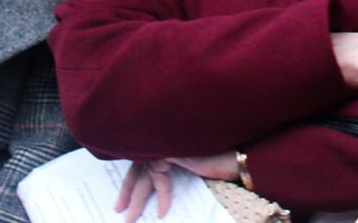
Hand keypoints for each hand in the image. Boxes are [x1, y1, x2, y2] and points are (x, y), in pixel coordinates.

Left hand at [114, 153, 238, 221]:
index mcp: (167, 146)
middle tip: (119, 209)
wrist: (238, 159)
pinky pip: (157, 176)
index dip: (131, 182)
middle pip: (137, 167)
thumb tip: (151, 191)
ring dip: (137, 197)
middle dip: (127, 190)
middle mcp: (164, 142)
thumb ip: (169, 173)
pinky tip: (162, 211)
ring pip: (143, 173)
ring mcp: (167, 145)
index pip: (142, 163)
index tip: (124, 200)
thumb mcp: (189, 172)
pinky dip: (160, 194)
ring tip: (131, 216)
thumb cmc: (219, 164)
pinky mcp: (173, 151)